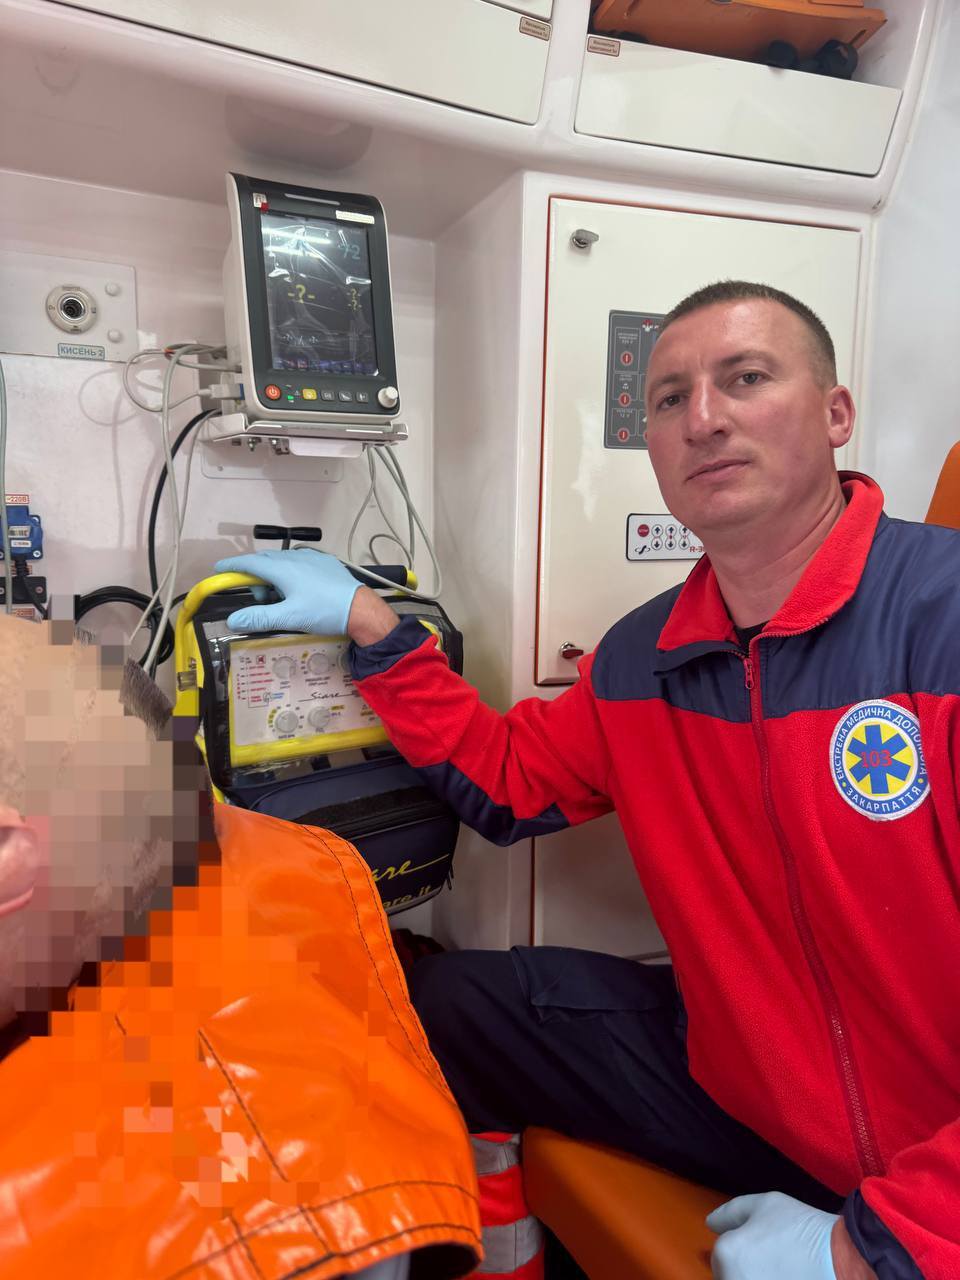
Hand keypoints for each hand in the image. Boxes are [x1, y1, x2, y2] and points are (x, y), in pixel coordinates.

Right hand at [214, 548, 361, 636]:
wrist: (360, 608)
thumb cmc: (324, 611)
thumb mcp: (289, 617)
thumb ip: (259, 618)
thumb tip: (233, 620)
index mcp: (283, 568)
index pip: (249, 563)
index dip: (232, 566)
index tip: (218, 569)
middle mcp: (295, 558)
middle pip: (265, 561)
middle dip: (255, 577)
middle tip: (257, 598)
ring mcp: (312, 558)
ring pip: (283, 562)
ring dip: (273, 577)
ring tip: (280, 599)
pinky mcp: (325, 563)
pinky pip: (299, 563)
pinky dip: (290, 574)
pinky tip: (298, 591)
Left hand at [707, 1192, 837, 1278]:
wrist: (842, 1260)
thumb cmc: (801, 1228)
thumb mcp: (764, 1204)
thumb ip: (732, 1212)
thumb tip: (711, 1223)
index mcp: (726, 1254)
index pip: (721, 1255)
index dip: (744, 1248)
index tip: (767, 1247)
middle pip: (729, 1276)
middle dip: (748, 1269)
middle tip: (775, 1263)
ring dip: (755, 1277)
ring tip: (783, 1272)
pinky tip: (789, 1277)